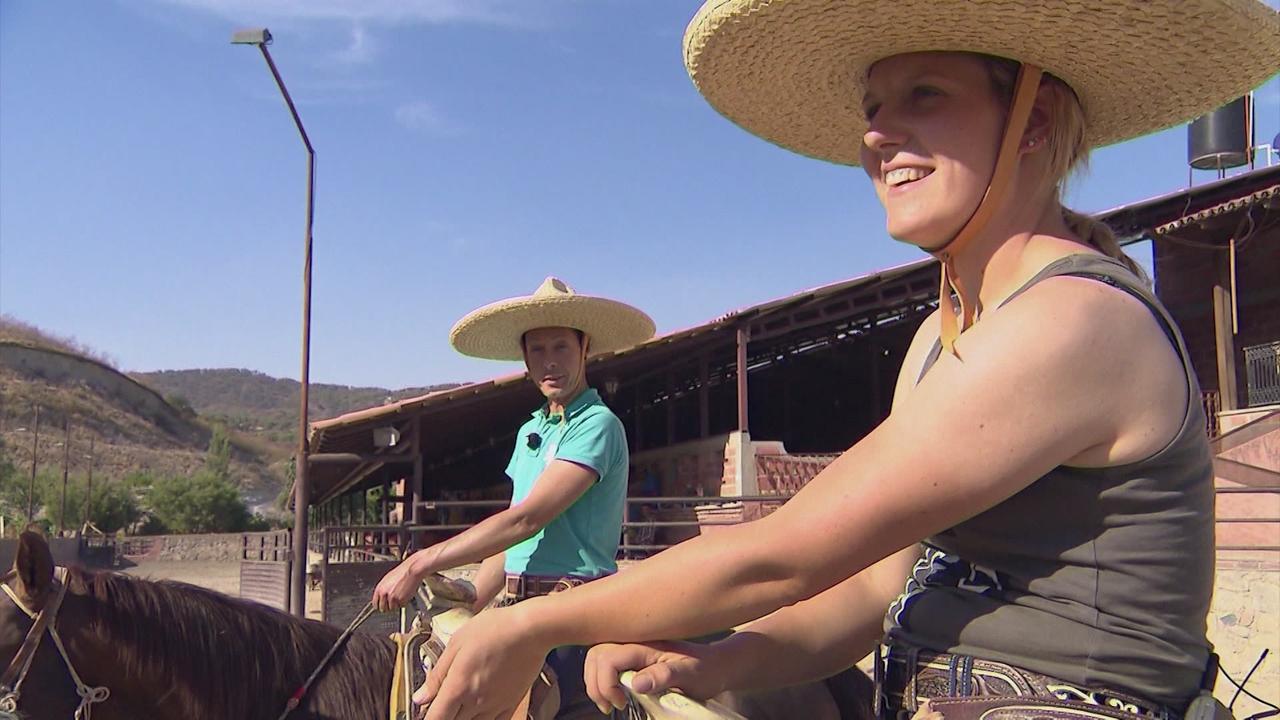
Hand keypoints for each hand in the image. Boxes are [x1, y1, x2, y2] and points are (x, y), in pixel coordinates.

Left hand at [372, 557, 423, 611]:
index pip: (375, 604)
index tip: (383, 606)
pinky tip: (406, 594)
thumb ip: (383, 590)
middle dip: (389, 606)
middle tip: (394, 601)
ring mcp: (392, 598)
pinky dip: (404, 602)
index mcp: (379, 589)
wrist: (411, 570)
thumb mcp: (387, 580)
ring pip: (393, 608)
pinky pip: (401, 606)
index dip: (380, 605)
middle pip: (383, 609)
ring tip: (401, 595)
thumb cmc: (402, 572)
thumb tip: (382, 597)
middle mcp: (384, 594)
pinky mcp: (401, 600)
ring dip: (397, 604)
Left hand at [414, 604, 550, 719]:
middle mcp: (475, 702)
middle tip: (442, 699)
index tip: (425, 709)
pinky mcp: (510, 704)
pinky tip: (479, 709)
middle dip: (443, 714)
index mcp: (458, 687)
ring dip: (461, 717)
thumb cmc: (495, 629)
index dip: (427, 716)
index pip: (435, 719)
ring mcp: (494, 706)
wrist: (531, 630)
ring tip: (461, 701)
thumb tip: (420, 697)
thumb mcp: (457, 643)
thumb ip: (437, 674)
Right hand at [584, 640, 729, 713]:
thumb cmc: (705, 670)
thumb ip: (664, 676)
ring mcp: (632, 648)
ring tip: (609, 702)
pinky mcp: (632, 656)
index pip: (607, 658)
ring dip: (596, 682)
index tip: (621, 703)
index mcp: (645, 644)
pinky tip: (614, 695)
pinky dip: (602, 679)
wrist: (716, 665)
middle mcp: (635, 642)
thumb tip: (635, 684)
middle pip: (596, 655)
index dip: (606, 683)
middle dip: (596, 683)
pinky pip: (605, 662)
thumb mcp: (689, 674)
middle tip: (610, 706)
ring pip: (596, 657)